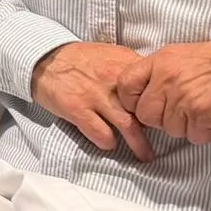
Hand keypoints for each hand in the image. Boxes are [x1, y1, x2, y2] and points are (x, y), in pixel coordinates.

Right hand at [31, 41, 155, 160]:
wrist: (44, 57)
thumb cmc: (79, 59)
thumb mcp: (110, 54)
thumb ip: (131, 68)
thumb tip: (153, 84)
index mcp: (124, 64)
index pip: (155, 87)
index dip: (162, 103)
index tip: (167, 114)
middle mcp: (114, 81)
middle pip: (145, 109)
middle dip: (157, 128)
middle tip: (163, 141)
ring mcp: (95, 96)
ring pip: (128, 126)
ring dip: (139, 145)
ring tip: (146, 156)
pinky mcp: (77, 109)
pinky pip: (101, 133)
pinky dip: (108, 142)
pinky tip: (109, 143)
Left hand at [115, 37, 210, 144]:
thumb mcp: (185, 55)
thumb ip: (163, 73)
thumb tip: (150, 95)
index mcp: (160, 60)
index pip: (125, 85)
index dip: (132, 101)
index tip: (147, 106)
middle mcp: (166, 77)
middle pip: (146, 115)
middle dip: (165, 120)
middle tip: (187, 112)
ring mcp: (182, 95)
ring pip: (170, 130)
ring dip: (190, 127)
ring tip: (209, 111)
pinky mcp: (200, 112)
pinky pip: (194, 137)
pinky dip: (208, 133)